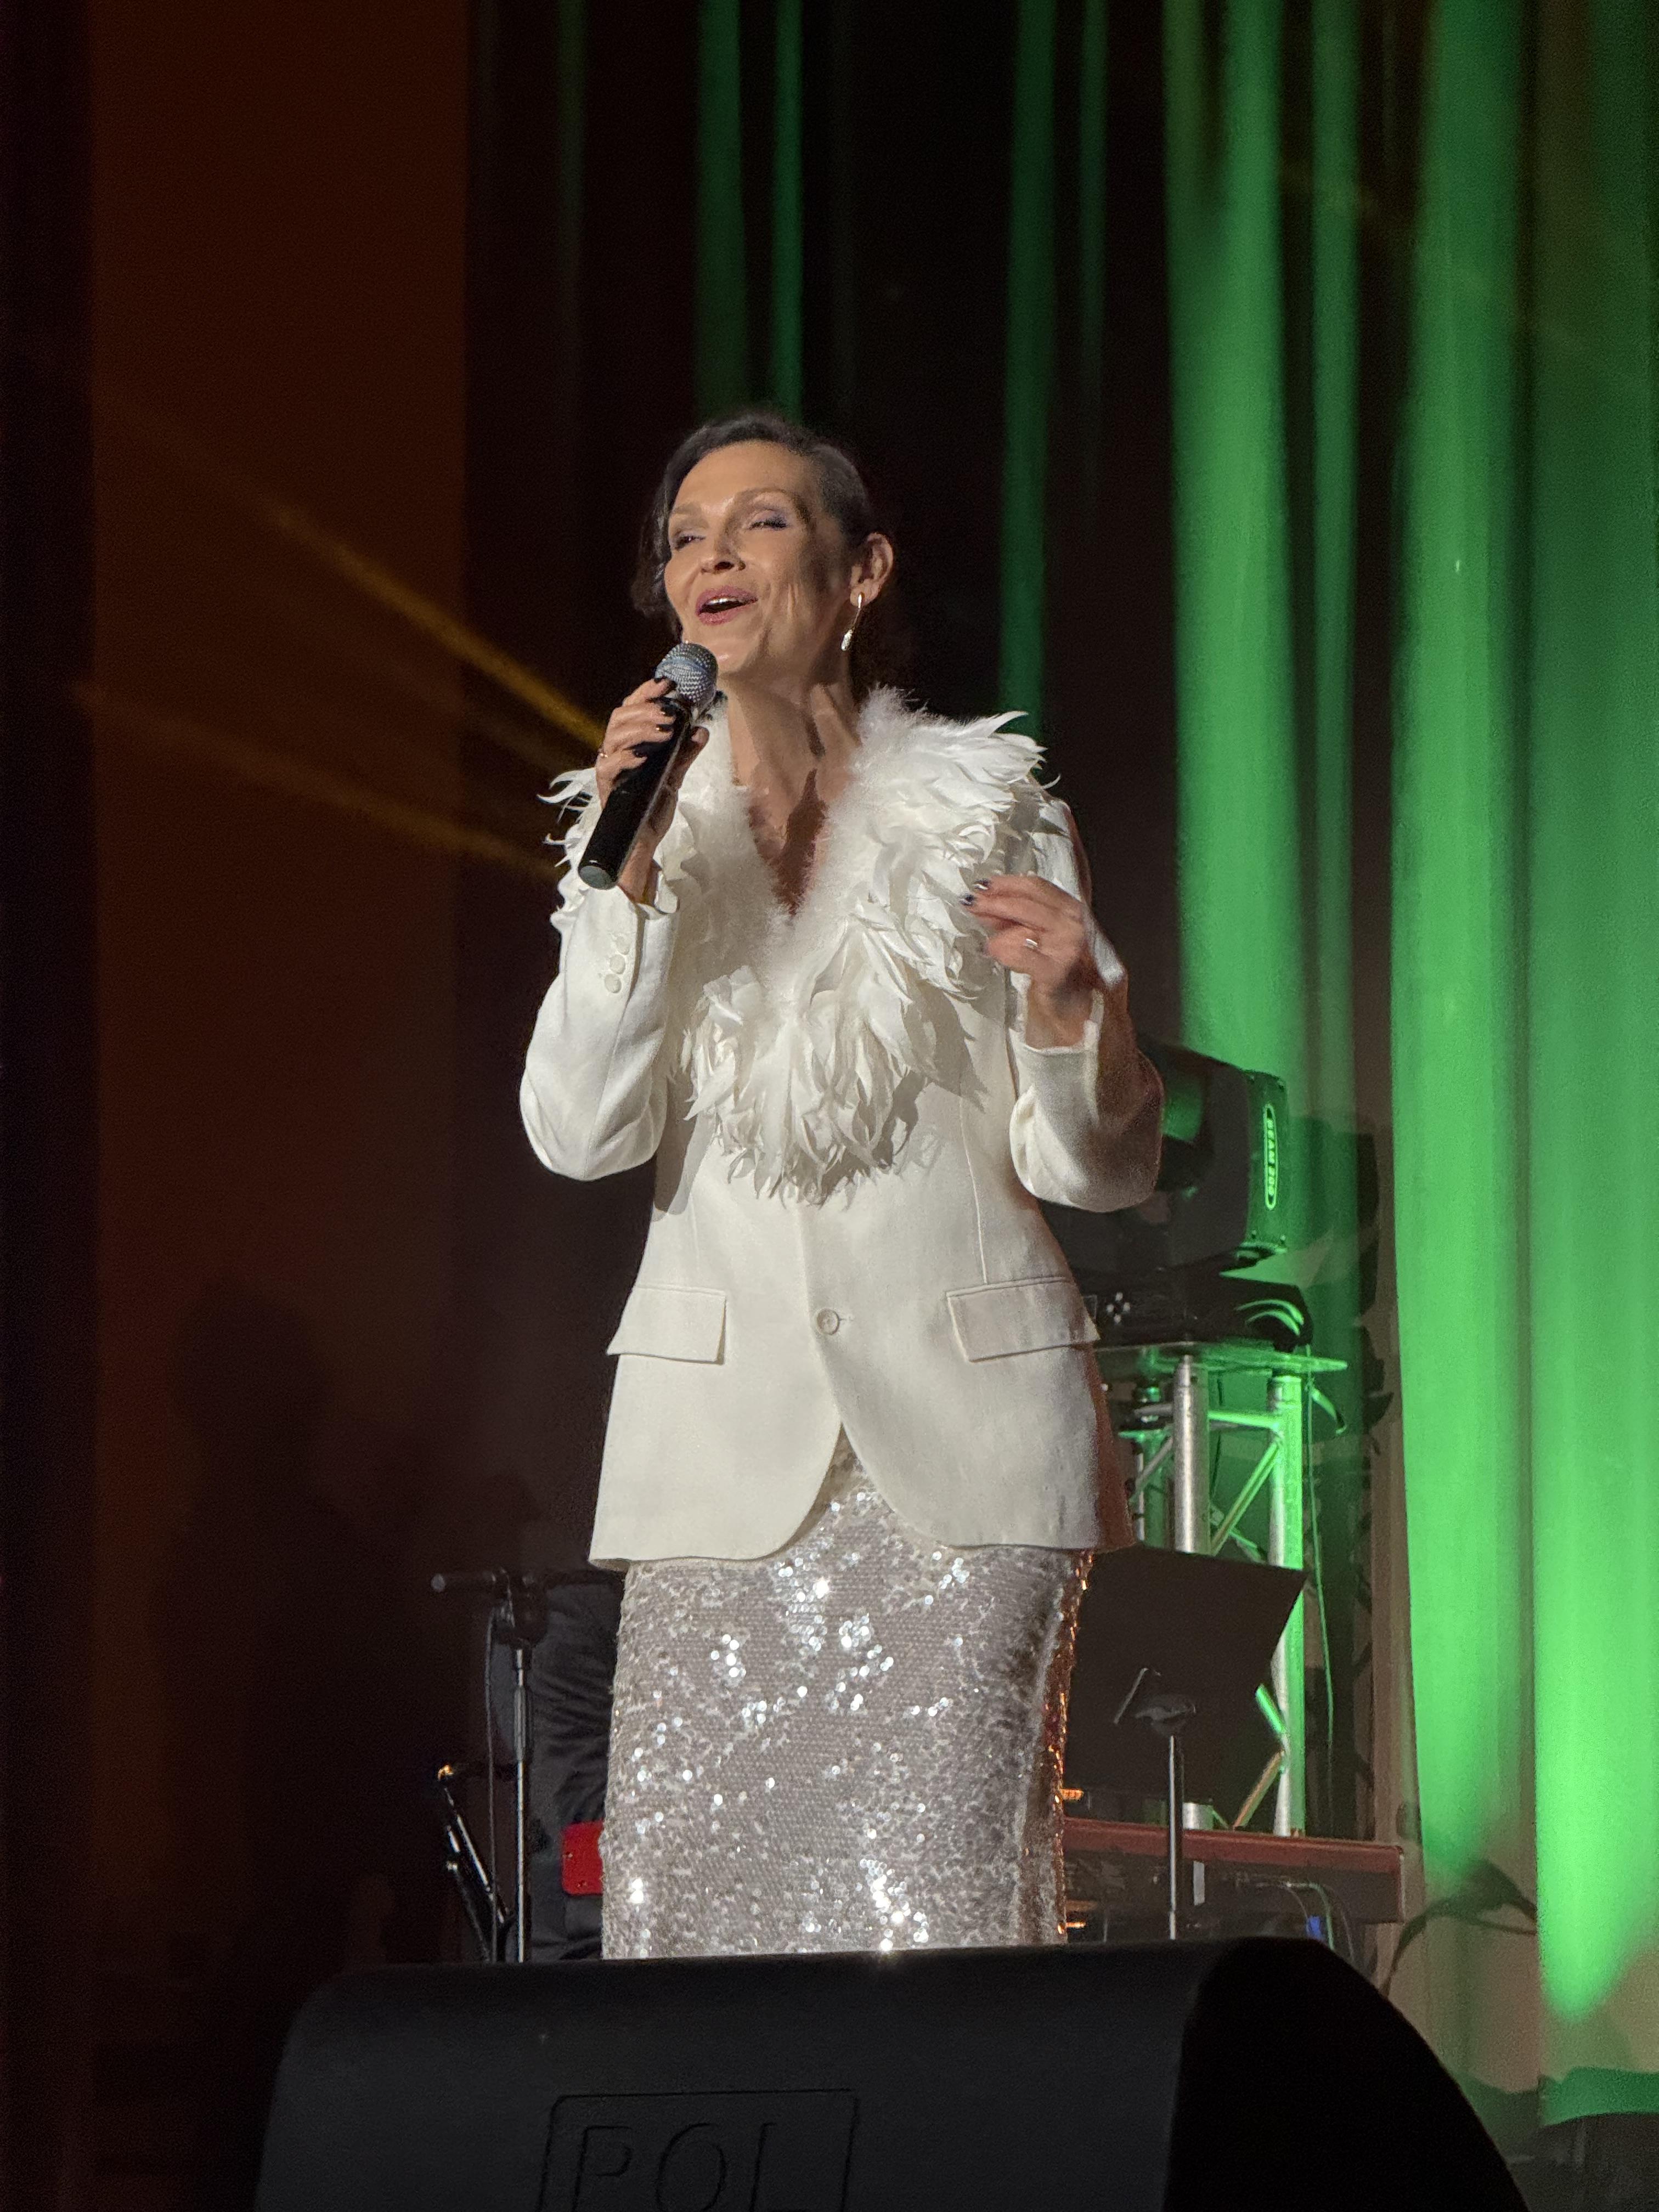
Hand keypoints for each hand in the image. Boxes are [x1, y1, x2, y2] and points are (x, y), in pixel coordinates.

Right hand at [596, 678, 708, 901]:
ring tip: (666, 730)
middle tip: (669, 712)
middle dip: (645, 708)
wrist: (644, 840)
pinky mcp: (607, 788)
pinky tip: (644, 755)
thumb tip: (702, 730)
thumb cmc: (652, 807)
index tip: (667, 683)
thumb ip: (685, 753)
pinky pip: (608, 766)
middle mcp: (615, 752)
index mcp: (629, 744)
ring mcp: (610, 769)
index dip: (645, 693)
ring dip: (641, 727)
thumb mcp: (674, 776)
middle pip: (620, 716)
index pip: (631, 709)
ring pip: (614, 736)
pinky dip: (626, 756)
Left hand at [963, 873, 1107, 1046]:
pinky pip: (1021, 952)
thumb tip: (988, 904)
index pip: (1036, 886)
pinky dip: (1003, 950)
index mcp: (1072, 911)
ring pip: (1025, 922)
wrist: (1082, 1011)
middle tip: (971, 902)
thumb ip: (1018, 920)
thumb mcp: (1042, 938)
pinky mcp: (1056, 969)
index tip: (983, 885)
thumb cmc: (1062, 974)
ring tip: (987, 936)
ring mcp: (1068, 945)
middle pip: (1028, 900)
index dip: (1006, 884)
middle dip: (995, 900)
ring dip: (998, 926)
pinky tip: (995, 953)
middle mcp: (1074, 923)